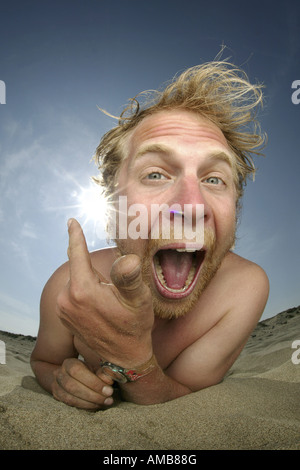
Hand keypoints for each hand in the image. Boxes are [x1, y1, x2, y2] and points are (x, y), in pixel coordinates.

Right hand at [52, 358, 114, 409]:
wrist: (69, 376)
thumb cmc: (86, 371)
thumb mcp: (95, 368)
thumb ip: (102, 373)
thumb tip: (109, 381)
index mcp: (69, 363)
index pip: (77, 371)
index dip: (93, 382)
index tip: (108, 390)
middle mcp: (59, 374)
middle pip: (72, 386)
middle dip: (92, 395)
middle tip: (108, 399)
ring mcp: (56, 386)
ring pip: (70, 398)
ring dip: (89, 403)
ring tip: (104, 403)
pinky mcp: (57, 397)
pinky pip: (70, 404)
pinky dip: (84, 406)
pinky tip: (95, 406)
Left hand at [56, 218, 153, 366]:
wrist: (124, 358)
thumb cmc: (134, 326)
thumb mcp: (139, 300)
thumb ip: (130, 278)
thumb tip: (128, 259)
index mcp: (83, 290)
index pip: (77, 254)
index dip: (76, 235)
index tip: (71, 221)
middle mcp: (67, 299)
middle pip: (79, 268)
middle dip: (94, 268)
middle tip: (113, 288)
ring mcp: (63, 309)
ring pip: (77, 280)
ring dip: (90, 281)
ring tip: (109, 300)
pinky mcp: (64, 316)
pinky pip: (72, 293)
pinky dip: (83, 290)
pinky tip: (98, 302)